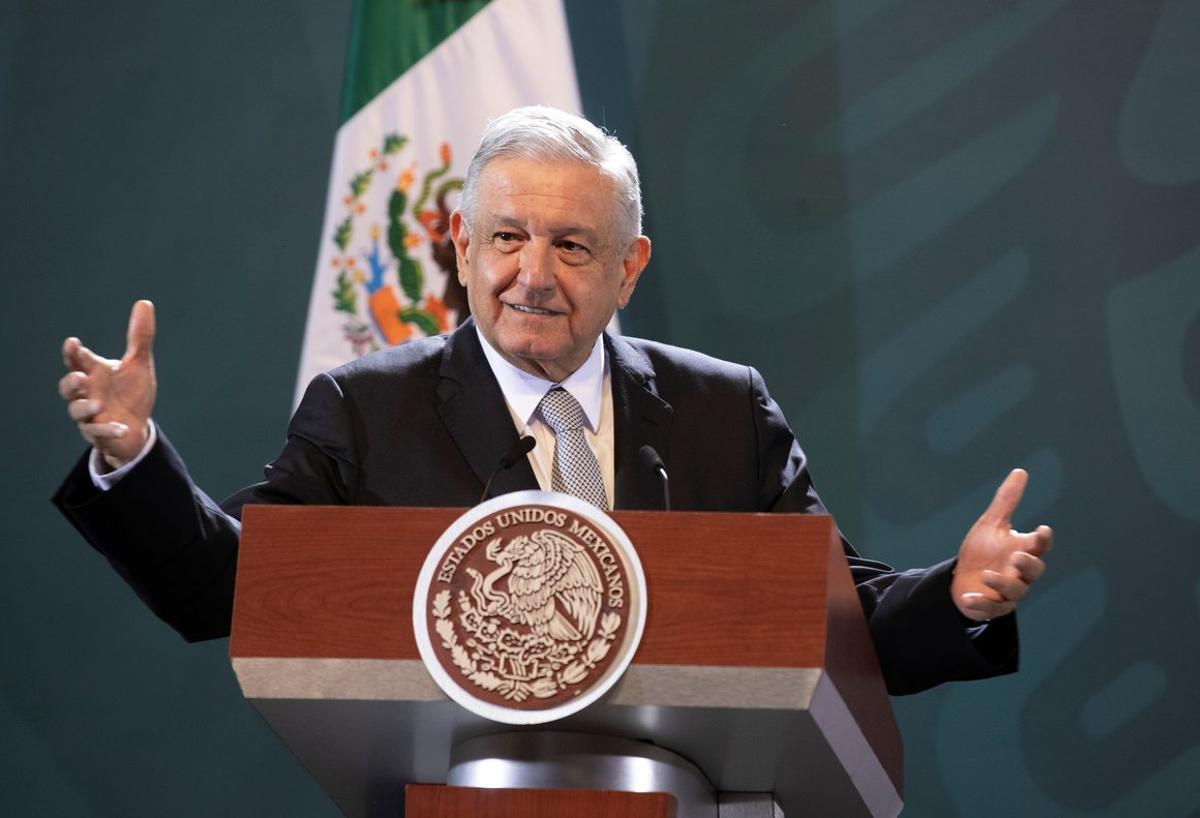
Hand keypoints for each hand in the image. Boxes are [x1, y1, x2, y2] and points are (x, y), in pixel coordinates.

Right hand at [58, 300, 156, 469]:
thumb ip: (139, 337)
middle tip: (80, 378)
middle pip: (68, 387)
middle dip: (70, 382)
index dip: (73, 352)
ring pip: (77, 412)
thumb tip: (144, 302)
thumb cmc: (131, 392)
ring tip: (98, 403)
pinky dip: (109, 431)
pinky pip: (99, 434)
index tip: (73, 342)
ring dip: (85, 407)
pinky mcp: (99, 434)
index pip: (78, 360)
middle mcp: (87, 393)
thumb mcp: (139, 363)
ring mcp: (90, 415)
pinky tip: (122, 428)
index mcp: (94, 373)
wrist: (137, 426)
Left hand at [952, 468, 1052, 621]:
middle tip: (1017, 556)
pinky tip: (969, 597)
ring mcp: (1008, 593)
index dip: (1042, 539)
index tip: (1041, 530)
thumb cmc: (983, 550)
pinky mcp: (992, 608)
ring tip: (986, 575)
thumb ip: (1007, 501)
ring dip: (1002, 584)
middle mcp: (1021, 573)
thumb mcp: (992, 524)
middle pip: (1035, 571)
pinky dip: (981, 604)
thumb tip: (1020, 471)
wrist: (961, 577)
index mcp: (1023, 550)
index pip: (1040, 546)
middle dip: (1028, 564)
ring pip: (1015, 592)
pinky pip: (990, 609)